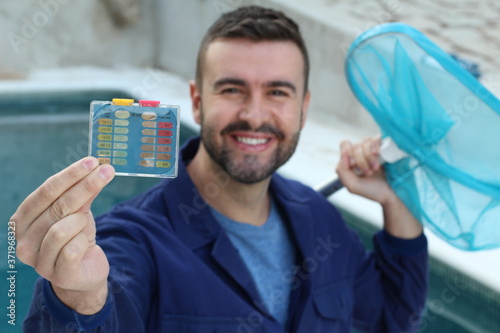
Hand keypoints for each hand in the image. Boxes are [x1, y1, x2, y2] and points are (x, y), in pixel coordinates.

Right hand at [11, 157, 114, 313]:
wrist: (85, 271)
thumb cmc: (76, 237)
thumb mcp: (78, 211)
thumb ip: (82, 193)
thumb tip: (97, 167)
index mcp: (21, 220)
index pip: (45, 191)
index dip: (70, 175)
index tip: (93, 161)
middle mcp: (23, 241)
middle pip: (57, 205)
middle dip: (86, 185)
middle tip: (107, 171)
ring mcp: (38, 261)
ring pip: (63, 227)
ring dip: (82, 220)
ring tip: (86, 224)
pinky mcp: (59, 275)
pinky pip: (74, 248)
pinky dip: (85, 240)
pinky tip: (86, 243)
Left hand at [336, 135, 395, 203]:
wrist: (389, 194)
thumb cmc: (371, 190)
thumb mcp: (352, 185)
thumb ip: (341, 170)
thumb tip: (343, 153)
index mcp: (350, 160)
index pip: (344, 145)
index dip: (348, 153)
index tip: (354, 166)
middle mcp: (360, 152)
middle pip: (355, 145)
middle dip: (361, 161)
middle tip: (368, 173)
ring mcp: (372, 149)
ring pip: (365, 142)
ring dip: (369, 157)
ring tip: (375, 169)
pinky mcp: (383, 147)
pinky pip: (376, 138)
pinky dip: (376, 147)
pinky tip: (378, 155)